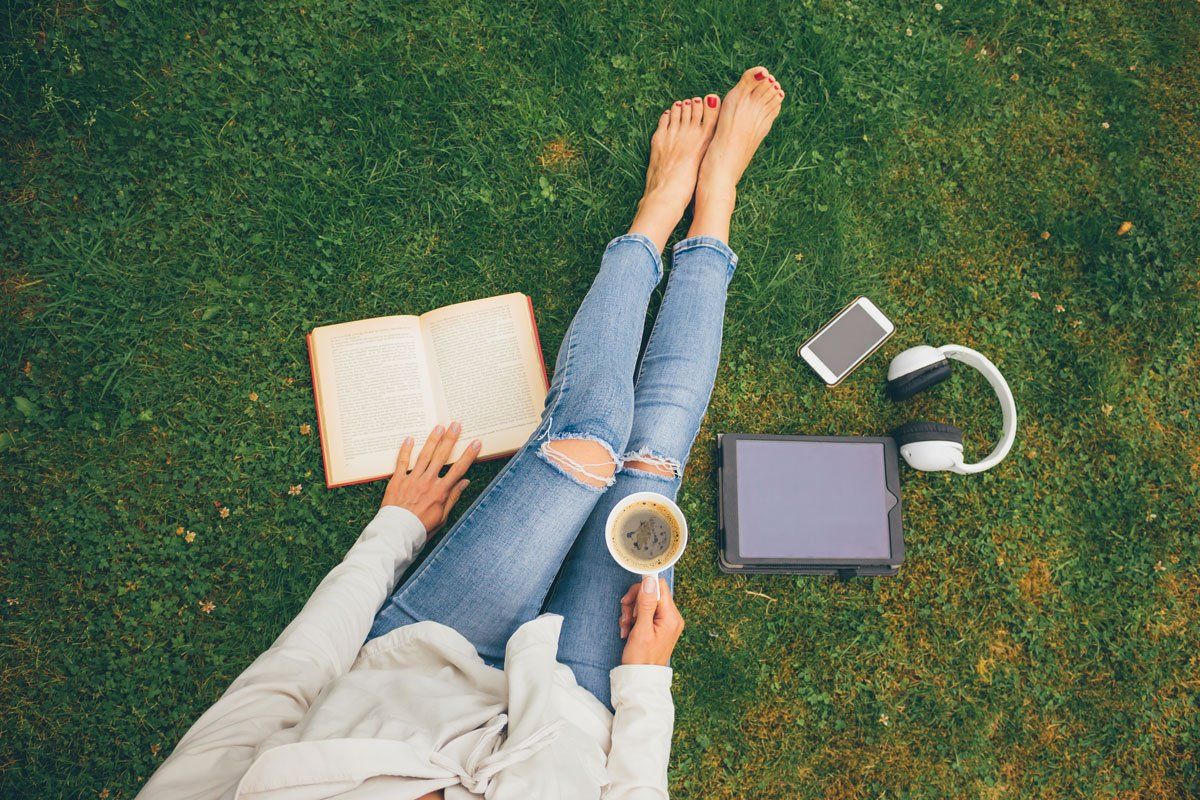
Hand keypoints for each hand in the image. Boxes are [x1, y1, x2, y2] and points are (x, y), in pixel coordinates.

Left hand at [381, 422, 480, 536]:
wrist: (398, 532)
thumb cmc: (421, 528)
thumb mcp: (442, 516)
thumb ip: (453, 497)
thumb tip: (465, 482)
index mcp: (441, 491)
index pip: (459, 469)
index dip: (468, 455)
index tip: (476, 442)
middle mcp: (428, 481)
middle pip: (442, 456)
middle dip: (450, 439)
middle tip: (456, 424)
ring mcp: (413, 479)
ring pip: (424, 455)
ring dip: (432, 440)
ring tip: (438, 427)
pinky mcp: (398, 480)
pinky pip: (402, 462)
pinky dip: (406, 450)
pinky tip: (410, 438)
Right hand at [618, 576, 683, 665]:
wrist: (641, 679)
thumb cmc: (641, 659)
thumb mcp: (641, 630)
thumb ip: (646, 604)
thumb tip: (649, 581)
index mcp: (671, 617)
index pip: (658, 587)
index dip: (641, 590)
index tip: (629, 601)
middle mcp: (672, 617)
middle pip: (651, 593)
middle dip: (634, 602)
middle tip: (625, 616)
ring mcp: (666, 622)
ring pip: (645, 603)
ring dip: (631, 612)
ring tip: (626, 627)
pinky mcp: (658, 626)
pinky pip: (645, 613)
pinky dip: (633, 619)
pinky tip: (628, 630)